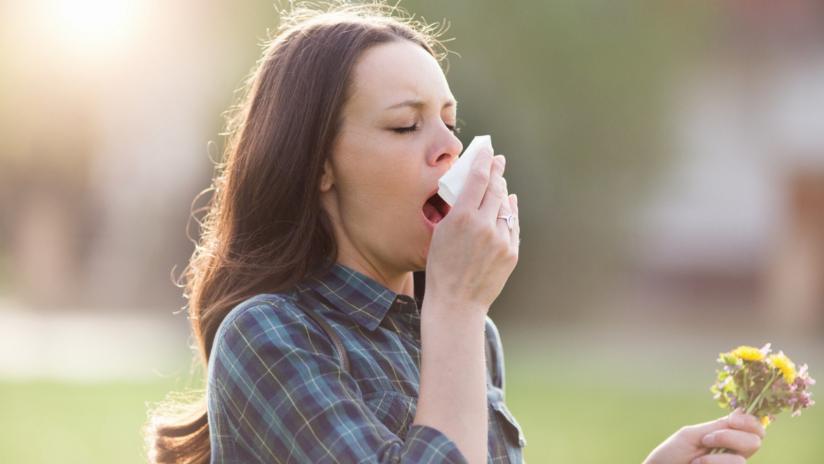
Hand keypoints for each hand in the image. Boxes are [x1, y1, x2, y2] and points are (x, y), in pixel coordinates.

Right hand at [425, 150, 519, 312]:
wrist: (457, 303)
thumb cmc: (441, 268)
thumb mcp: (440, 233)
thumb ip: (457, 210)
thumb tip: (473, 190)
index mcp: (461, 217)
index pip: (477, 179)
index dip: (483, 161)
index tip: (487, 150)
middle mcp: (484, 225)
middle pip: (495, 188)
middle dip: (497, 172)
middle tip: (498, 160)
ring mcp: (500, 239)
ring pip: (506, 206)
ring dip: (503, 192)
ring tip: (500, 182)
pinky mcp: (511, 252)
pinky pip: (512, 225)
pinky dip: (510, 212)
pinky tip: (509, 204)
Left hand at [643, 409, 764, 463]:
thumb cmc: (671, 455)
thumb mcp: (693, 435)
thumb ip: (718, 427)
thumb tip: (742, 411)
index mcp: (726, 438)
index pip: (753, 428)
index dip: (750, 421)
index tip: (732, 420)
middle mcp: (732, 454)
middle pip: (755, 441)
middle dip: (730, 437)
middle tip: (706, 440)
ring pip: (741, 459)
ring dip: (716, 456)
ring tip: (696, 460)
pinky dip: (714, 463)